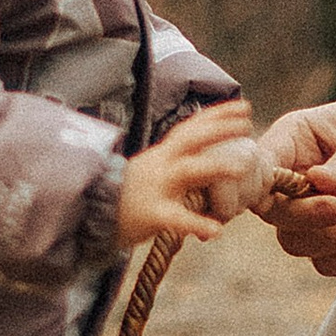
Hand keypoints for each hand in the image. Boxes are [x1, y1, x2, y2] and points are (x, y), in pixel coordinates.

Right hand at [114, 99, 261, 249]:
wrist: (87, 215)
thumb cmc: (124, 196)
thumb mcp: (150, 172)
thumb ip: (173, 164)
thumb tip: (200, 157)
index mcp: (161, 155)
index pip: (191, 128)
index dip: (217, 115)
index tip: (243, 105)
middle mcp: (160, 165)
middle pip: (192, 139)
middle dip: (220, 128)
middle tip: (248, 122)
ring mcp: (156, 188)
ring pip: (188, 171)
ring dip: (216, 167)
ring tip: (243, 167)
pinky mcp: (150, 214)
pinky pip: (176, 218)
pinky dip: (196, 224)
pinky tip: (217, 230)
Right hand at [255, 98, 335, 276]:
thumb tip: (319, 182)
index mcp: (294, 139)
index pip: (256, 166)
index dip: (254, 185)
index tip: (286, 194)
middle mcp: (295, 178)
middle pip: (273, 212)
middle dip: (306, 217)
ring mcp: (313, 212)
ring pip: (296, 242)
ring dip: (335, 240)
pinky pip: (325, 263)